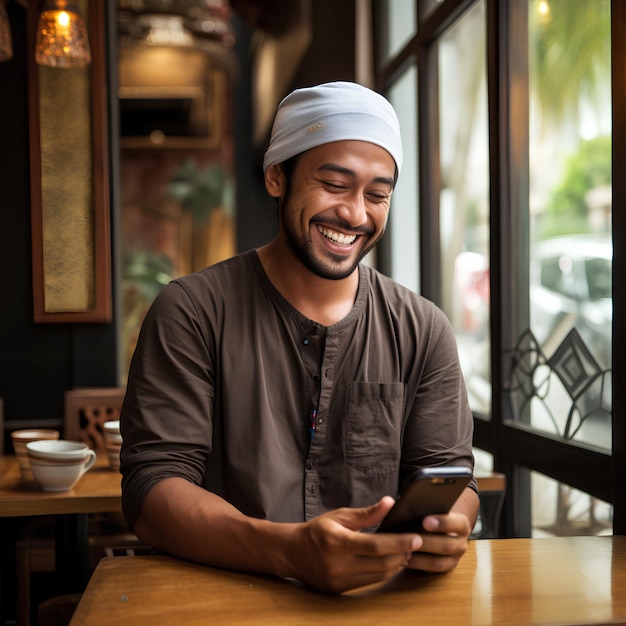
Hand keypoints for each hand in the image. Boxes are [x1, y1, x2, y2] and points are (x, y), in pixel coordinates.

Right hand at [288, 496, 422, 593]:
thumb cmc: (318, 530)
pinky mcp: (341, 590)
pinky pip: (370, 582)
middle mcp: (338, 565)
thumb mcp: (340, 516)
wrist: (294, 553)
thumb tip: (390, 503)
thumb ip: (367, 513)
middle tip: (415, 543)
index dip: (398, 542)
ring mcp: (339, 580)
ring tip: (405, 551)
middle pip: (381, 564)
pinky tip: (389, 561)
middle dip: (402, 554)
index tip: (416, 538)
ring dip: (396, 564)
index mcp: (337, 542)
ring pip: (379, 575)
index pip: (375, 545)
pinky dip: (383, 571)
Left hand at [404, 511, 472, 572]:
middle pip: (447, 546)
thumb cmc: (434, 515)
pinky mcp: (444, 568)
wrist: (441, 529)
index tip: (425, 521)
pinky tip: (403, 559)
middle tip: (410, 538)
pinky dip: (416, 564)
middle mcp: (461, 543)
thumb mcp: (435, 510)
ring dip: (420, 558)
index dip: (443, 523)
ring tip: (404, 551)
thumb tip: (411, 510)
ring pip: (439, 562)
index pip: (458, 524)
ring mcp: (454, 558)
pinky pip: (431, 570)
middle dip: (427, 542)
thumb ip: (428, 510)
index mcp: (462, 525)